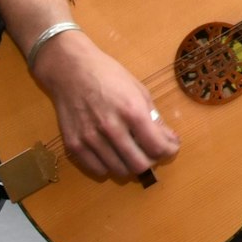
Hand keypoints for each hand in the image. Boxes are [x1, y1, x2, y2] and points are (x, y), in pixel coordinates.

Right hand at [32, 32, 180, 179]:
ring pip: (119, 170)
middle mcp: (111, 128)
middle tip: (151, 151)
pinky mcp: (73, 144)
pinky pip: (97, 169)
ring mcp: (90, 138)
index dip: (169, 151)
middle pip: (139, 165)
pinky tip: (113, 154)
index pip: (157, 147)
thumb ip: (154, 118)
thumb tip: (168, 139)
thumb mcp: (139, 91)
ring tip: (133, 152)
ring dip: (131, 165)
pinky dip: (110, 167)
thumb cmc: (108, 76)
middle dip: (152, 161)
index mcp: (132, 111)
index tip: (171, 147)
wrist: (70, 70)